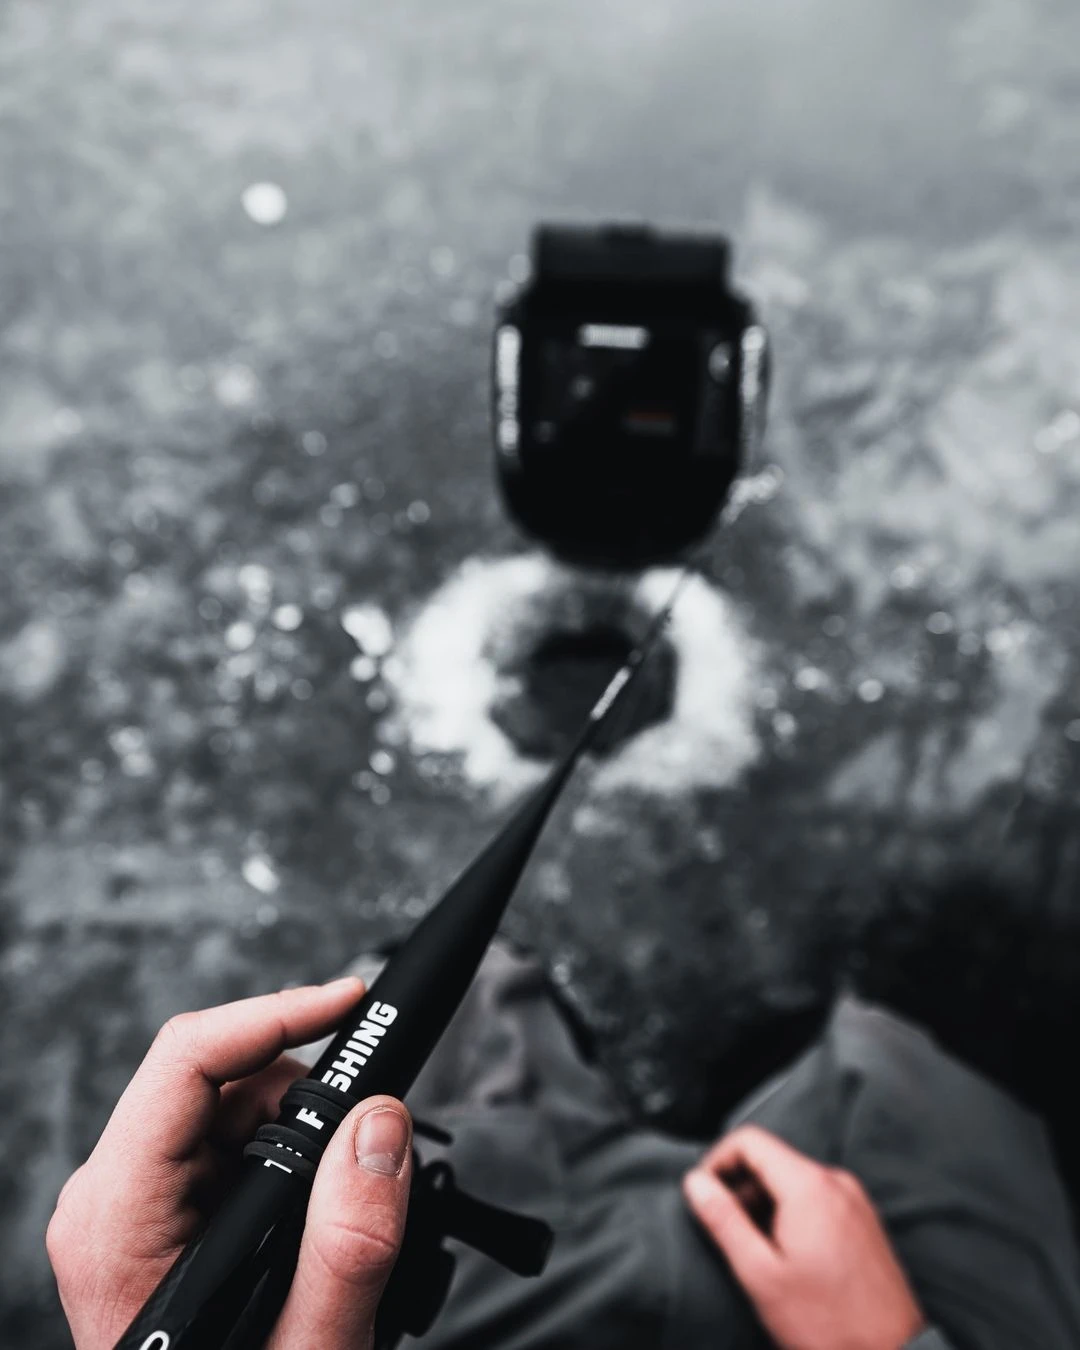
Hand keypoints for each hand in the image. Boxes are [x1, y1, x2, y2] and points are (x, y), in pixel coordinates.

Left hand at [47, 979, 412, 1349]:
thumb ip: (347, 1246)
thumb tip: (381, 1124)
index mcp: (118, 1218)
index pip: (187, 1061)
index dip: (275, 1015)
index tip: (353, 1002)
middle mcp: (114, 1196)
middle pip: (220, 1075)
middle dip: (309, 1093)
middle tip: (373, 1145)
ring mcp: (137, 1202)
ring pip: (234, 1104)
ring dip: (307, 1130)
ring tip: (344, 1203)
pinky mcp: (167, 1210)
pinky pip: (237, 1141)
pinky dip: (296, 1155)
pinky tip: (321, 1209)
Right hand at [683, 1125, 925, 1349]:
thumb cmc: (828, 1325)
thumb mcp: (761, 1274)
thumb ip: (724, 1220)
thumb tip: (695, 1182)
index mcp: (810, 1185)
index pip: (750, 1141)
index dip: (716, 1161)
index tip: (702, 1194)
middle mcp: (836, 1181)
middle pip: (772, 1159)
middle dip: (739, 1186)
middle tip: (724, 1230)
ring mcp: (855, 1200)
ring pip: (793, 1179)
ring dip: (764, 1203)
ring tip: (754, 1250)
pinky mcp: (864, 1220)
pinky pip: (816, 1197)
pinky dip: (791, 1213)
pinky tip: (785, 1255)